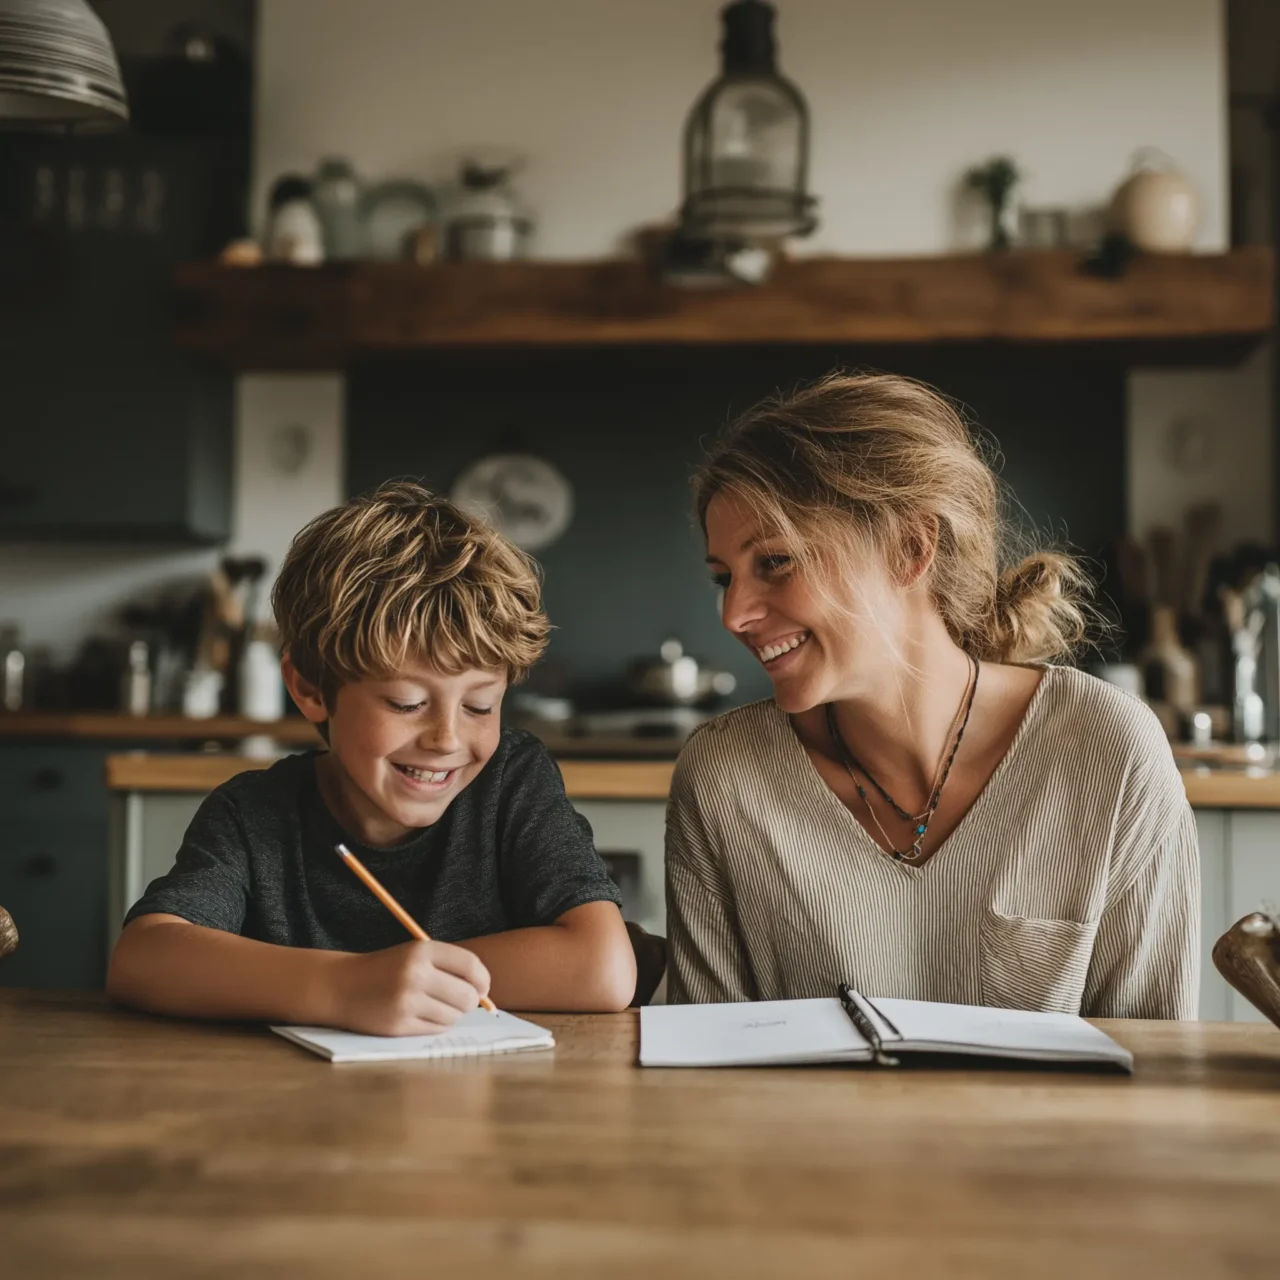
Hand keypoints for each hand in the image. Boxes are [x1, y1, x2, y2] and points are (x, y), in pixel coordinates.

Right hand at [330, 940, 491, 1035]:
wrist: (343, 986)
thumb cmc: (387, 970)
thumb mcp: (415, 955)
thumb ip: (449, 967)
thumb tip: (484, 993)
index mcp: (422, 951)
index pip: (470, 966)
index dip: (483, 980)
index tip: (483, 989)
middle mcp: (416, 974)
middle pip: (467, 996)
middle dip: (469, 1002)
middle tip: (460, 1002)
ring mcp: (407, 1001)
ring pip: (453, 1016)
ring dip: (451, 1015)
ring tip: (434, 1006)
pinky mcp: (399, 1024)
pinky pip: (436, 1029)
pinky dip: (436, 1025)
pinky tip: (422, 1016)